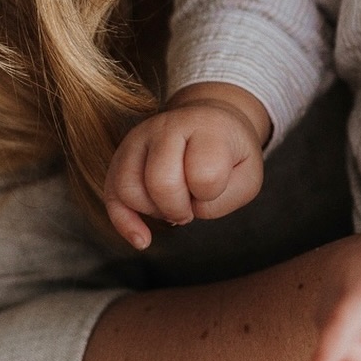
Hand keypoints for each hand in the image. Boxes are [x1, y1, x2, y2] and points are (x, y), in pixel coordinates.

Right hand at [103, 85, 269, 249]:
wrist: (210, 120)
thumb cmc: (230, 153)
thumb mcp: (248, 175)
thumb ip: (226, 199)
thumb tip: (187, 211)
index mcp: (207, 127)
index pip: (205, 175)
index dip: (212, 193)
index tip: (217, 185)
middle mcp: (168, 126)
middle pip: (160, 182)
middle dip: (179, 208)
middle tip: (192, 203)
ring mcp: (140, 138)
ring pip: (128, 188)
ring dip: (153, 211)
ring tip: (174, 203)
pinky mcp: (121, 155)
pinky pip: (111, 194)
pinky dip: (124, 222)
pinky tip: (143, 239)